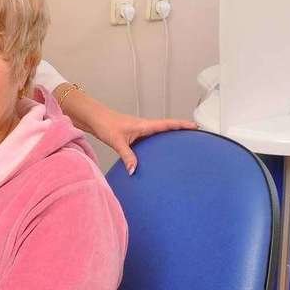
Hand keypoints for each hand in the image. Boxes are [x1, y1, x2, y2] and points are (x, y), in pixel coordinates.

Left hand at [61, 90, 197, 174]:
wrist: (94, 118)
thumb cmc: (105, 125)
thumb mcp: (117, 142)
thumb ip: (127, 156)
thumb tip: (134, 170)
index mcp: (144, 125)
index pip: (168, 124)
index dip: (182, 125)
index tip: (196, 126)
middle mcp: (144, 126)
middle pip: (167, 127)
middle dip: (181, 129)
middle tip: (195, 134)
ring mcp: (139, 129)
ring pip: (159, 131)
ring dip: (170, 134)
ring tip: (182, 142)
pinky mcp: (134, 133)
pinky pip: (151, 136)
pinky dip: (158, 140)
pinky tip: (158, 150)